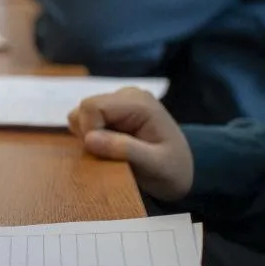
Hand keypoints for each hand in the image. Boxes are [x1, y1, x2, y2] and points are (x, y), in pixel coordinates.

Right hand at [68, 88, 193, 201]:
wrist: (183, 171)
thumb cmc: (173, 170)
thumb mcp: (155, 166)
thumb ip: (125, 150)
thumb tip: (89, 138)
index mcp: (138, 102)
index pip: (93, 107)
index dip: (89, 130)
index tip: (102, 154)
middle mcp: (126, 94)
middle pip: (85, 108)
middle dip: (89, 135)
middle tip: (109, 155)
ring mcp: (118, 101)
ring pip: (81, 113)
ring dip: (89, 136)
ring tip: (112, 152)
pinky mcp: (112, 110)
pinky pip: (85, 119)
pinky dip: (91, 136)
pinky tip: (110, 146)